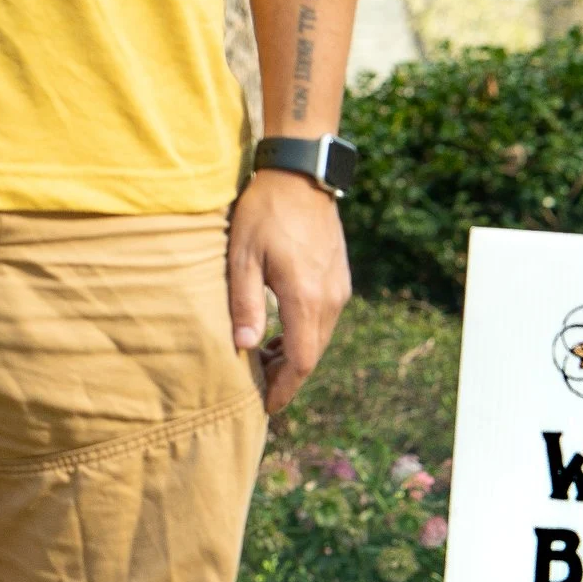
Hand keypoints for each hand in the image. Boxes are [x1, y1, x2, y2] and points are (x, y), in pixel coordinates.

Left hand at [228, 168, 350, 413]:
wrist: (301, 174)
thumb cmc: (265, 211)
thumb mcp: (243, 256)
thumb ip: (245, 304)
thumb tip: (244, 346)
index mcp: (306, 299)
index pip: (300, 362)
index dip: (284, 389)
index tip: (267, 407)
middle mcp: (330, 300)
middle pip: (311, 356)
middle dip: (286, 377)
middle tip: (257, 386)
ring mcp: (338, 289)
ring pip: (319, 339)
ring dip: (294, 355)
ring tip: (264, 360)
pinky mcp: (339, 279)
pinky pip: (324, 320)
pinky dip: (304, 335)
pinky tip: (281, 332)